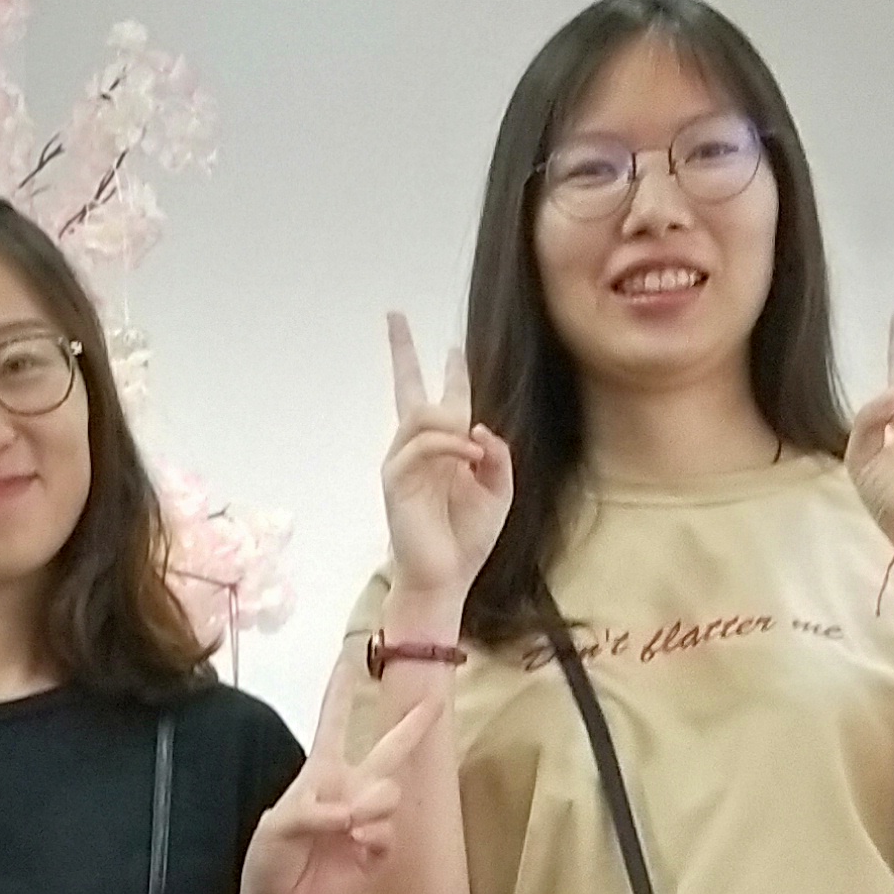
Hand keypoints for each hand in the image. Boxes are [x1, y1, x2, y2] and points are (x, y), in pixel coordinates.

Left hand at [238, 695, 433, 893]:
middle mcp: (349, 790)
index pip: (334, 726)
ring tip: (350, 826)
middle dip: (413, 726)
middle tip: (434, 702)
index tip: (350, 661)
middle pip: (389, 750)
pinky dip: (375, 836)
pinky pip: (390, 831)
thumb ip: (311, 812)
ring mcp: (366, 821)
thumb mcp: (276, 828)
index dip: (341, 694)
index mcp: (320, 774)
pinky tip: (357, 845)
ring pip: (390, 794)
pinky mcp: (377, 851)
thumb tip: (351, 815)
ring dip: (373, 806)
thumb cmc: (269, 860)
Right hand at [377, 310, 511, 610]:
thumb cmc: (468, 538)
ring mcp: (403, 461)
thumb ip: (498, 455)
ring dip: (454, 425)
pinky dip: (451, 446)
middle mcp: (419, 449)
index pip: (444, 399)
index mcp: (446, 450)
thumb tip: (479, 427)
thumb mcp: (500, 490)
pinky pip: (423, 444)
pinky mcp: (396, 478)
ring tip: (474, 453)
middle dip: (401, 350)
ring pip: (422, 413)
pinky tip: (470, 458)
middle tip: (394, 316)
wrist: (446, 578)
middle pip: (407, 388)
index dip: (449, 370)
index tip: (452, 345)